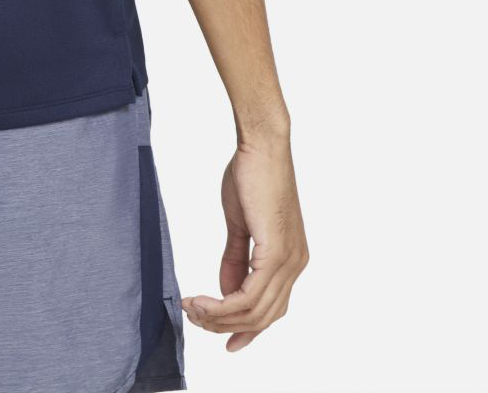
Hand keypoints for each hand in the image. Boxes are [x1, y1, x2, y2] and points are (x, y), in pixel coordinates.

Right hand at [183, 132, 307, 350]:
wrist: (261, 147)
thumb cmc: (251, 175)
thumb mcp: (240, 224)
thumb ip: (235, 258)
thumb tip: (226, 290)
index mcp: (290, 260)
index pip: (271, 309)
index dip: (247, 330)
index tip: (224, 341)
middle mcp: (295, 266)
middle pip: (262, 317)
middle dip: (225, 325)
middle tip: (195, 317)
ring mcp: (288, 261)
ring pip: (255, 311)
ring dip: (220, 316)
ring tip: (192, 308)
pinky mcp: (276, 253)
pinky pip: (250, 295)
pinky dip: (224, 304)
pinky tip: (204, 301)